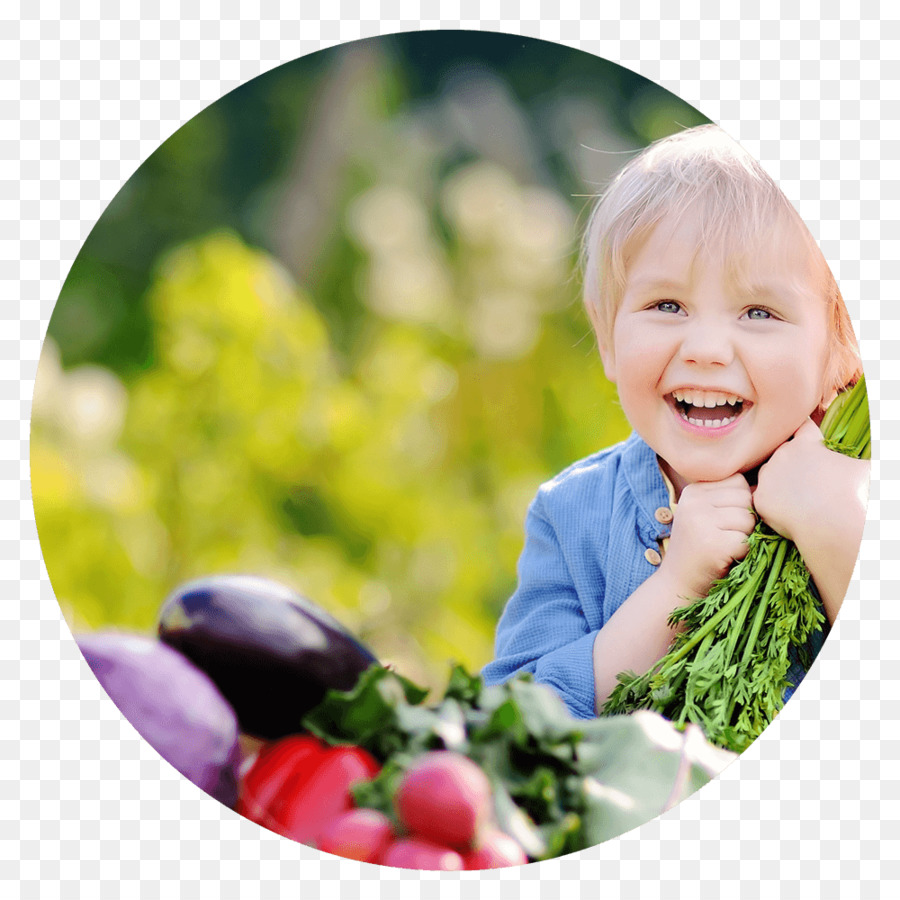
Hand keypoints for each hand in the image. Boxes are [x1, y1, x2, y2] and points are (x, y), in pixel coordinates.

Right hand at [659, 473, 756, 599]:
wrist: (678, 585)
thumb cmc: (699, 549)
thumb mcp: (704, 515)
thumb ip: (727, 497)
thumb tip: (768, 487)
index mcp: (692, 490)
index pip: (737, 481)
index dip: (741, 502)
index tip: (724, 521)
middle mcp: (693, 502)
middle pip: (746, 497)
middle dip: (746, 518)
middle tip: (725, 537)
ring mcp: (701, 522)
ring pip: (749, 518)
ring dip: (746, 536)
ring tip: (725, 547)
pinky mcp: (713, 544)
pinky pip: (747, 540)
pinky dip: (745, 552)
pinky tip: (727, 558)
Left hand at [753, 418, 867, 545]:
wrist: (833, 523)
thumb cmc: (854, 493)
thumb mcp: (865, 469)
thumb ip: (858, 461)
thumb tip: (862, 463)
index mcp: (806, 443)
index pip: (803, 426)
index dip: (805, 433)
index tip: (805, 436)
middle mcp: (782, 454)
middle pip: (784, 453)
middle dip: (794, 464)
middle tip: (809, 482)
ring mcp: (768, 475)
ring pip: (770, 475)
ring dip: (780, 483)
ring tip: (800, 499)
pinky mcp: (759, 497)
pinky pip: (765, 498)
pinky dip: (774, 504)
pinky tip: (789, 512)